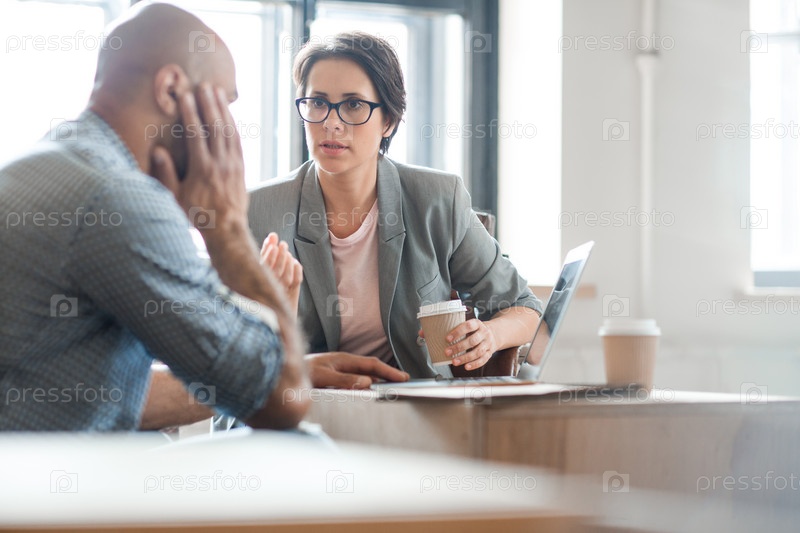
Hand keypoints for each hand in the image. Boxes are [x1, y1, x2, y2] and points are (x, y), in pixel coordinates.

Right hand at [150, 83, 246, 232]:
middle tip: (204, 85)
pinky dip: (233, 125)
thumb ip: (166, 175)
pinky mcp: (241, 168)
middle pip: (215, 127)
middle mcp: (220, 164)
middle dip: (209, 104)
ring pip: (229, 131)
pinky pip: (238, 142)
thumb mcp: (175, 198)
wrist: (226, 230)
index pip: (195, 134)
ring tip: (218, 92)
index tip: (185, 95)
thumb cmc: (197, 215)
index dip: (190, 112)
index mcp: (202, 169)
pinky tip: (229, 114)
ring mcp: (233, 165)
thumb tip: (158, 151)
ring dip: (223, 110)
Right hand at [260, 233, 302, 313]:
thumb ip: (265, 256)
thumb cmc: (264, 293)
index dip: (267, 255)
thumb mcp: (259, 273)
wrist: (273, 321)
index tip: (272, 243)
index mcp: (255, 287)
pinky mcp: (290, 298)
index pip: (261, 269)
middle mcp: (267, 293)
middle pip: (274, 272)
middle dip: (279, 256)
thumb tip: (272, 236)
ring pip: (285, 277)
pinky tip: (295, 262)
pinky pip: (295, 283)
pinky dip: (296, 271)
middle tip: (282, 244)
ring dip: (286, 261)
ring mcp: (279, 296)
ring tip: (286, 250)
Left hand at [305, 352, 408, 388]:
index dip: (388, 371)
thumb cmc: (301, 372)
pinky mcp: (334, 377)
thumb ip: (344, 380)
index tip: (403, 377)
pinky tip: (369, 391)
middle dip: (387, 374)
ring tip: (391, 386)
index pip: (372, 365)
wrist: (283, 369)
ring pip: (363, 375)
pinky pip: (355, 380)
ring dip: (377, 380)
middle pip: (371, 369)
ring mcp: (339, 369)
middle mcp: (344, 363)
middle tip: (403, 381)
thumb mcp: (323, 377)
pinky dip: (366, 384)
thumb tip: (367, 382)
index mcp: (344, 360)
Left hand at [444, 319, 499, 370]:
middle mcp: (484, 333)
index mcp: (478, 324)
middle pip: (472, 341)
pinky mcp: (490, 353)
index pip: (468, 326)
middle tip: (447, 352)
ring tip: (454, 361)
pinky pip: (483, 360)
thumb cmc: (477, 330)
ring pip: (478, 352)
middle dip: (458, 347)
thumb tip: (442, 339)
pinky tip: (466, 366)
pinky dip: (474, 364)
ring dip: (465, 358)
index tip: (447, 339)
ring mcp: (488, 343)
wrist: (495, 333)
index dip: (458, 332)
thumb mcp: (471, 326)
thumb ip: (460, 330)